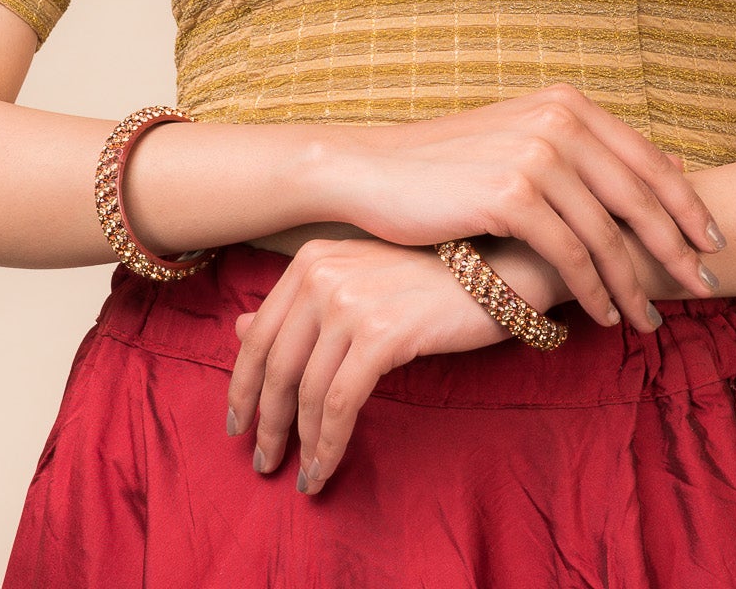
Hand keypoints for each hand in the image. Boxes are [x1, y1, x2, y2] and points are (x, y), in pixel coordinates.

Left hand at [226, 235, 526, 494]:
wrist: (498, 269)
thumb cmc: (430, 279)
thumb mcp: (359, 282)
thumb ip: (300, 305)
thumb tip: (238, 328)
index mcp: (312, 259)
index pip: (259, 333)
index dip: (243, 386)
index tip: (237, 424)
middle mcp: (323, 273)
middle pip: (275, 365)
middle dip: (265, 422)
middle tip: (264, 462)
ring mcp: (351, 301)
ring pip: (306, 391)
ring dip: (299, 443)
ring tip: (303, 476)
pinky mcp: (381, 332)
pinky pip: (340, 404)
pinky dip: (329, 443)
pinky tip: (328, 467)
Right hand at [322, 83, 724, 328]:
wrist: (373, 170)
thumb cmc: (447, 166)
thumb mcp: (521, 141)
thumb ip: (578, 152)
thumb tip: (657, 172)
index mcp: (567, 103)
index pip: (647, 158)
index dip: (686, 203)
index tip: (713, 241)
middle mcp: (559, 121)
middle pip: (641, 195)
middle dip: (678, 247)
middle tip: (705, 285)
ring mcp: (537, 155)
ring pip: (609, 233)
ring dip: (634, 283)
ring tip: (650, 318)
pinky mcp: (512, 194)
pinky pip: (571, 255)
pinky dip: (594, 291)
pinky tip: (602, 316)